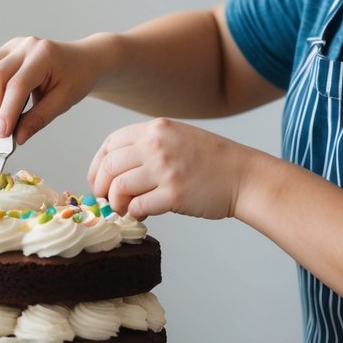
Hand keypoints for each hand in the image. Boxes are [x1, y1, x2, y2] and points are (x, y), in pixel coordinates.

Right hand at [0, 36, 101, 142]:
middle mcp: (21, 47)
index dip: (6, 112)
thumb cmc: (76, 77)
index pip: (16, 85)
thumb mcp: (65, 101)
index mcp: (43, 55)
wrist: (80, 60)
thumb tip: (17, 137)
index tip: (2, 135)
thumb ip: (40, 118)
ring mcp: (7, 48)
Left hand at [88, 118, 250, 220]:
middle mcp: (157, 145)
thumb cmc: (211, 161)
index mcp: (156, 129)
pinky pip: (138, 206)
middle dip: (101, 187)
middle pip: (110, 166)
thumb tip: (114, 169)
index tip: (98, 181)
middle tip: (107, 200)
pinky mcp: (174, 194)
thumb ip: (148, 146)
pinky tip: (143, 213)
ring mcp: (166, 169)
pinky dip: (134, 213)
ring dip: (116, 203)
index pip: (111, 143)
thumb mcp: (178, 137)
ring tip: (126, 208)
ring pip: (119, 187)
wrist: (244, 176)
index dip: (98, 165)